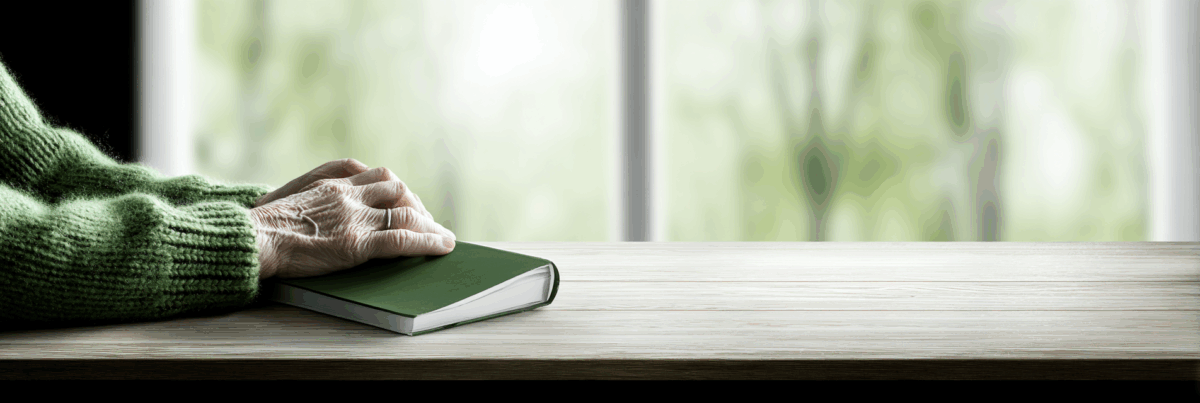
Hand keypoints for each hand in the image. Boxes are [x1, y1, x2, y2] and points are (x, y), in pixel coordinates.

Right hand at [249, 168, 455, 278]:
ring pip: (406, 212)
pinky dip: (428, 242)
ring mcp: (355, 217)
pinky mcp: (358, 243)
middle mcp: (347, 194)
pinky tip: (443, 247)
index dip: (395, 190)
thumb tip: (322, 218)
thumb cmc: (261, 229)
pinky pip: (403, 239)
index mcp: (330, 183)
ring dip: (429, 224)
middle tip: (426, 221)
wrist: (252, 239)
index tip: (405, 202)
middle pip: (395, 188)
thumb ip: (312, 202)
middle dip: (415, 204)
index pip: (374, 175)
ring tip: (442, 237)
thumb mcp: (287, 203)